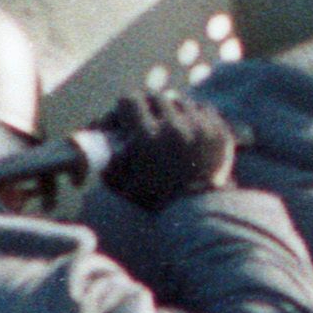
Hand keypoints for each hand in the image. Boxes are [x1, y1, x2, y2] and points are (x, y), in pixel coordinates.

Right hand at [100, 88, 239, 210]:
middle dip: (148, 106)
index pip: (129, 99)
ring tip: (169, 125)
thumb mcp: (120, 183)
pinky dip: (194, 116)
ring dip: (172, 110)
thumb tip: (93, 137)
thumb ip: (105, 159)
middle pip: (155, 97)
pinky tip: (189, 129)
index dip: (124, 106)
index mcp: (146, 138)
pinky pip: (203, 109)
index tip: (126, 115)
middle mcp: (174, 128)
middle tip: (147, 118)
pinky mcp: (219, 132)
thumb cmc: (153, 202)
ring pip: (180, 101)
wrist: (197, 216)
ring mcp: (200, 128)